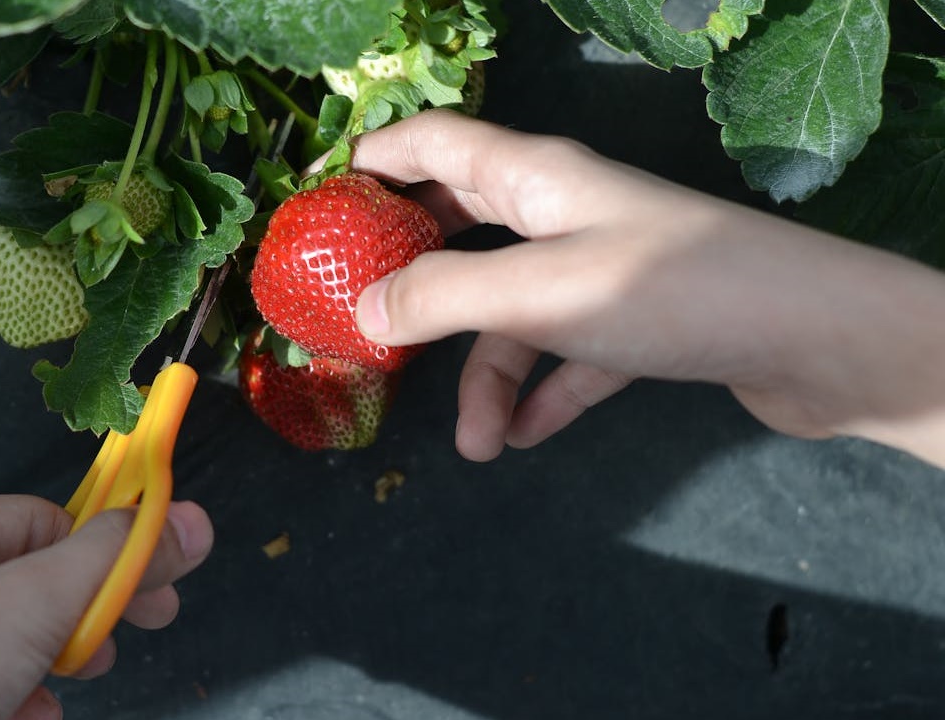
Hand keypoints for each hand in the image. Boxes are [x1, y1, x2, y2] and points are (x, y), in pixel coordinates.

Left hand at [0, 495, 213, 719]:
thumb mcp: (29, 607)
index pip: (39, 521)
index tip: (156, 586)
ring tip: (57, 699)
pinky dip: (2, 708)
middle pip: (18, 585)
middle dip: (77, 619)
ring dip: (41, 671)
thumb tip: (188, 523)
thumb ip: (111, 562)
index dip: (104, 551)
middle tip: (124, 644)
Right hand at [349, 109, 944, 466]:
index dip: (378, 160)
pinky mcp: (639, 323)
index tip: (327, 204)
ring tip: (477, 443)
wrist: (813, 340)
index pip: (437, 143)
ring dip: (489, 376)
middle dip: (418, 278)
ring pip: (516, 313)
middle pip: (468, 229)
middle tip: (369, 322)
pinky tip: (528, 438)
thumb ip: (443, 297)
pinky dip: (545, 393)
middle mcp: (566, 212)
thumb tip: (364, 309)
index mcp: (536, 177)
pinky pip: (569, 355)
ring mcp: (604, 268)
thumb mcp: (538, 291)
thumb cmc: (667, 290)